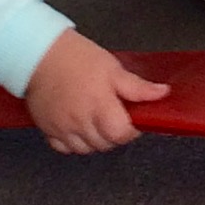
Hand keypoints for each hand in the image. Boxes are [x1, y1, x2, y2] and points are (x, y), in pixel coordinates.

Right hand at [24, 27, 168, 153]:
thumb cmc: (78, 58)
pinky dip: (74, 142)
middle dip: (114, 133)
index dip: (130, 129)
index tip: (131, 118)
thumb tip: (162, 94)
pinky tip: (78, 125)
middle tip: (113, 115)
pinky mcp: (48, 130)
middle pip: (105, 144)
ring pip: (86, 149)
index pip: (121, 134)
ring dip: (95, 140)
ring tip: (96, 119)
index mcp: (100, 106)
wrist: (41, 54)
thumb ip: (137, 87)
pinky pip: (65, 148)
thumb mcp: (113, 68)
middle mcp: (81, 122)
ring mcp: (63, 129)